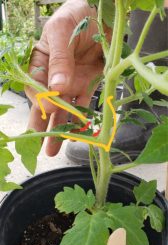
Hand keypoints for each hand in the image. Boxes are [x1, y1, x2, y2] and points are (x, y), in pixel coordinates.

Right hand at [26, 0, 104, 155]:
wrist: (101, 15)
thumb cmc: (75, 17)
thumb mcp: (62, 31)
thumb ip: (59, 59)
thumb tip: (57, 87)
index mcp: (41, 64)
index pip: (36, 87)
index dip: (41, 100)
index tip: (48, 109)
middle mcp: (54, 77)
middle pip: (46, 105)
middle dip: (43, 125)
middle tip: (41, 145)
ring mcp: (71, 84)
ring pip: (64, 110)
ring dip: (60, 129)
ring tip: (54, 148)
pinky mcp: (88, 86)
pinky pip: (84, 105)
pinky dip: (82, 119)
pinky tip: (78, 133)